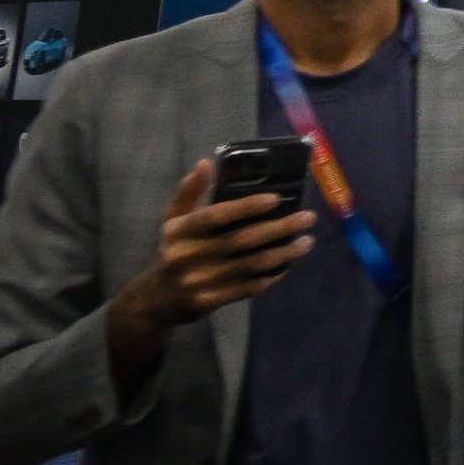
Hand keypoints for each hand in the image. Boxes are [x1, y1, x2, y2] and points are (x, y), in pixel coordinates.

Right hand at [114, 161, 314, 337]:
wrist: (154, 300)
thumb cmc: (172, 250)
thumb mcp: (173, 221)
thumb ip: (189, 192)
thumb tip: (206, 163)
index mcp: (180, 231)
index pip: (217, 215)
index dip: (247, 206)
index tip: (277, 198)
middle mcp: (188, 255)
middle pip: (242, 239)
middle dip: (280, 228)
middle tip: (308, 218)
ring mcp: (199, 281)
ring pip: (251, 265)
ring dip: (284, 253)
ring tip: (307, 242)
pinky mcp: (209, 301)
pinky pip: (247, 288)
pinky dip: (270, 277)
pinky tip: (287, 266)